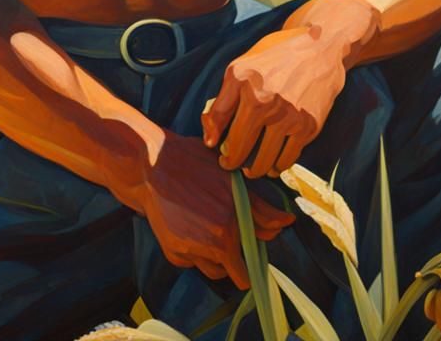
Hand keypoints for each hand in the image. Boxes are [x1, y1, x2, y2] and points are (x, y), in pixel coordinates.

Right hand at [138, 133, 293, 286]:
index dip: (256, 258)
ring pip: (214, 271)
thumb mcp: (233, 181)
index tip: (254, 252)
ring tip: (209, 229)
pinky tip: (190, 226)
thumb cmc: (195, 165)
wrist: (152, 168)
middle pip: (236, 274)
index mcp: (232, 226)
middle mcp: (213, 243)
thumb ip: (261, 209)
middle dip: (237, 263)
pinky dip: (195, 252)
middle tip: (231, 240)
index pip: (253, 264)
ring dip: (217, 260)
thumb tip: (288, 224)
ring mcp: (192, 251)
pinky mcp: (174, 254)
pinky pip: (193, 263)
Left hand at [201, 26, 347, 178]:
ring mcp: (290, 116)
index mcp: (246, 86)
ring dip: (256, 170)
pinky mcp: (309, 126)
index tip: (221, 156)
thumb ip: (222, 103)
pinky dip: (278, 166)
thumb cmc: (275, 58)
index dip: (221, 149)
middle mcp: (267, 102)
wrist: (319, 49)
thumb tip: (210, 140)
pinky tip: (273, 164)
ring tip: (252, 169)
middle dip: (234, 162)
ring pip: (265, 160)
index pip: (224, 130)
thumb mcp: (240, 69)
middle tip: (233, 165)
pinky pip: (288, 158)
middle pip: (242, 149)